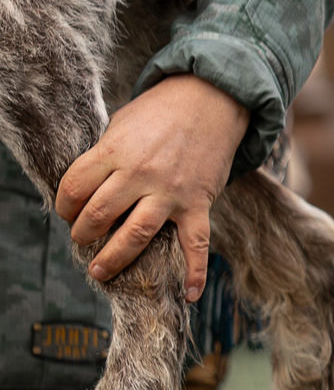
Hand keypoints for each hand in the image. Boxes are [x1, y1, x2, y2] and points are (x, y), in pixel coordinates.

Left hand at [55, 75, 247, 297]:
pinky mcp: (198, 202)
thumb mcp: (122, 124)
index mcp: (115, 151)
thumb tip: (86, 191)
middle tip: (82, 237)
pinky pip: (197, 242)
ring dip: (112, 258)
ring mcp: (171, 191)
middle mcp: (140, 173)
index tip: (68, 211)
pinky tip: (190, 293)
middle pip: (96, 216)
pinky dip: (195, 271)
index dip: (64, 206)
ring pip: (134, 235)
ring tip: (100, 270)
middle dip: (81, 233)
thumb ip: (104, 156)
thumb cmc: (161, 110)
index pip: (73, 189)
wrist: (214, 96)